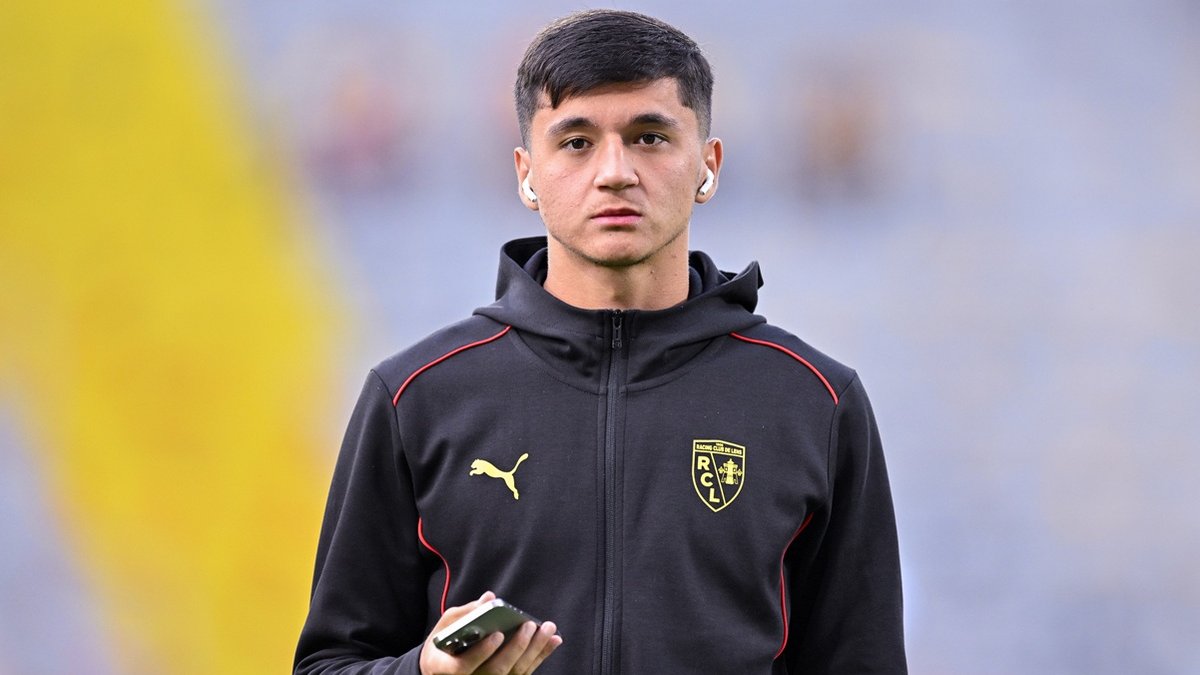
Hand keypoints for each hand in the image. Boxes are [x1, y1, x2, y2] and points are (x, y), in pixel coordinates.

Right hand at [419, 591, 562, 674]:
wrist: (441, 670)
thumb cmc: (442, 645)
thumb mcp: (444, 627)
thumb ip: (464, 613)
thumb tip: (489, 597)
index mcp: (445, 668)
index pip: (463, 667)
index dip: (482, 653)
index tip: (497, 634)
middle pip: (497, 670)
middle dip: (517, 648)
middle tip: (529, 626)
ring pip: (514, 673)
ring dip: (535, 651)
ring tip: (548, 630)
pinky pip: (523, 672)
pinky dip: (540, 656)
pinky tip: (553, 641)